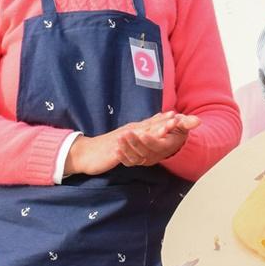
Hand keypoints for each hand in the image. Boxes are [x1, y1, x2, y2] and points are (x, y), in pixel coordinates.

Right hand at [64, 111, 199, 176]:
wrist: (85, 152)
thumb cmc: (106, 147)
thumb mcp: (125, 140)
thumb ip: (137, 135)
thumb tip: (148, 132)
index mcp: (132, 130)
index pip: (151, 123)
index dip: (164, 118)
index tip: (178, 113)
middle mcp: (129, 131)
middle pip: (150, 125)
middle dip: (165, 121)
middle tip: (179, 116)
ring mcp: (123, 139)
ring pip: (142, 133)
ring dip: (156, 129)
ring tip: (170, 125)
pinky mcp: (117, 149)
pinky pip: (130, 146)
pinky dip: (139, 142)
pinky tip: (146, 142)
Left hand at [116, 111, 199, 167]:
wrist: (172, 139)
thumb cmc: (176, 129)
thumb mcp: (183, 124)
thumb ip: (188, 123)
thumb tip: (197, 121)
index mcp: (166, 146)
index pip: (158, 145)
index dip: (150, 140)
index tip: (142, 133)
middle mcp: (157, 155)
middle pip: (145, 152)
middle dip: (134, 143)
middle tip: (126, 133)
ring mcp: (147, 158)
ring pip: (136, 158)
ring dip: (126, 149)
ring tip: (119, 139)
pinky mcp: (140, 159)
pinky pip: (130, 162)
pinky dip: (123, 157)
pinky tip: (115, 149)